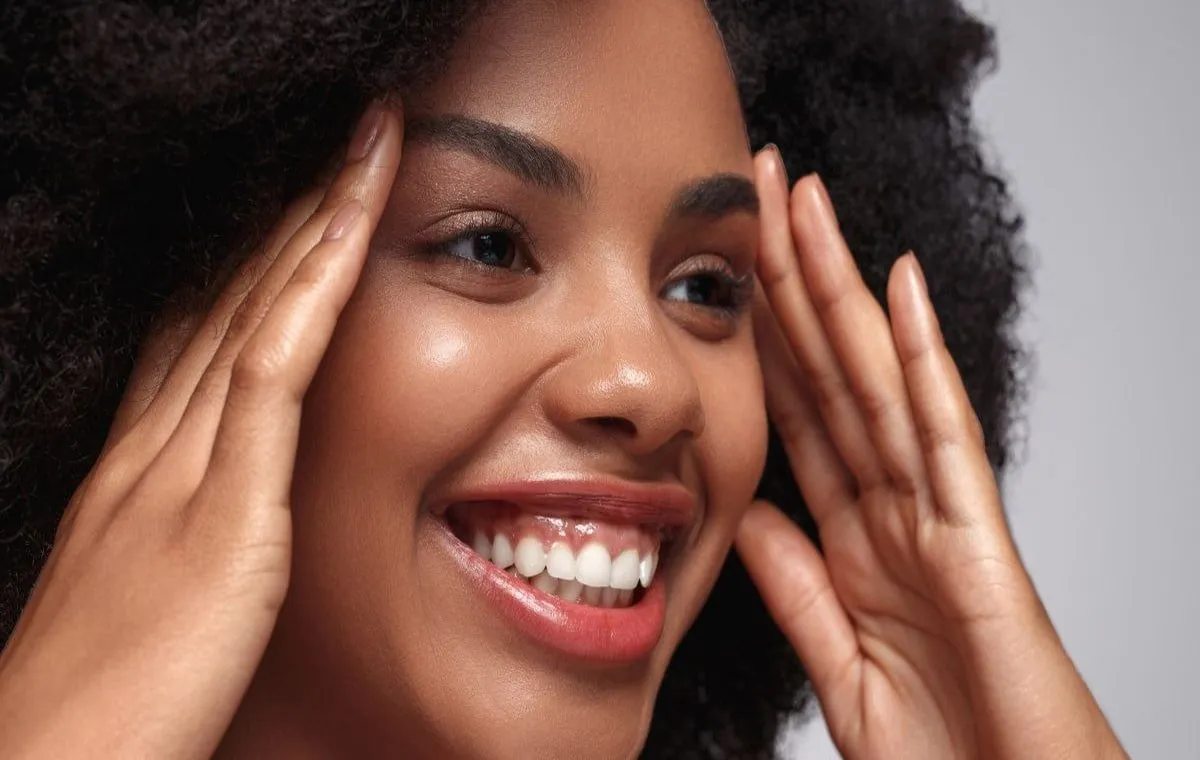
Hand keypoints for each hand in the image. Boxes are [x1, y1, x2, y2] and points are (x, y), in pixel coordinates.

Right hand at [0, 101, 401, 758]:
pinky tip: (346, 229)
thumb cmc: (103, 705)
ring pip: (254, 312)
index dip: (251, 261)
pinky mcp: (222, 513)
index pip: (201, 334)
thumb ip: (187, 540)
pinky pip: (271, 373)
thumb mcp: (143, 598)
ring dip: (310, 222)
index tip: (295, 206)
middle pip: (229, 301)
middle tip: (337, 144)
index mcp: (139, 470)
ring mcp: (183, 470)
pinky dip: (311, 292)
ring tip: (360, 147)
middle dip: (286, 217)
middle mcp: (156, 448)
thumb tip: (231, 521)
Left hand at [737, 148, 1126, 759]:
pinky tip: (901, 291)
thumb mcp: (838, 665)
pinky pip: (945, 438)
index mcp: (858, 540)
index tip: (726, 268)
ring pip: (879, 381)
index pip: (798, 414)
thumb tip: (746, 512)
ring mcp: (940, 517)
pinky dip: (922, 363)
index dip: (761, 338)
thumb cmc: (944, 754)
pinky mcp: (981, 545)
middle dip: (793, 283)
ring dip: (842, 290)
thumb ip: (797, 587)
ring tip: (808, 204)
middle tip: (758, 192)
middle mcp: (897, 509)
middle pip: (832, 375)